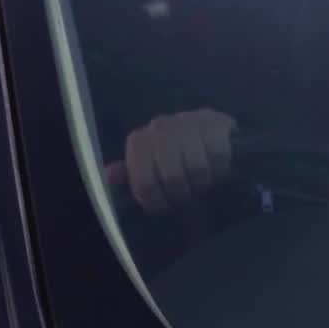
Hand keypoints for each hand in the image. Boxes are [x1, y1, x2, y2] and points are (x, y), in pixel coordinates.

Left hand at [106, 109, 235, 214]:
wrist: (204, 131)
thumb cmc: (172, 155)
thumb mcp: (147, 166)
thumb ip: (129, 173)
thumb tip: (109, 176)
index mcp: (138, 141)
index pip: (144, 183)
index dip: (156, 202)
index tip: (164, 207)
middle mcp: (159, 127)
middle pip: (173, 177)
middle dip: (181, 195)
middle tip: (186, 197)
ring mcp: (186, 121)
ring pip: (197, 167)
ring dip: (201, 183)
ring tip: (200, 185)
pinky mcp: (213, 120)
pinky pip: (218, 155)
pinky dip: (219, 169)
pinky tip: (215, 170)